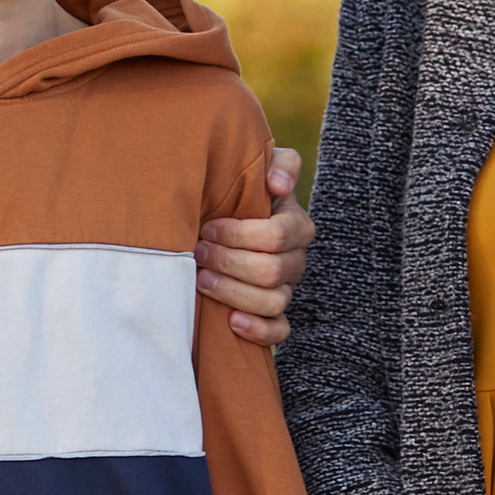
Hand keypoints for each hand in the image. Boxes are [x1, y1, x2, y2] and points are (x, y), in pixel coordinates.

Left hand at [197, 148, 314, 346]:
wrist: (225, 218)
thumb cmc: (240, 190)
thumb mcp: (261, 165)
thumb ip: (280, 164)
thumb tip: (277, 185)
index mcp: (296, 225)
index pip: (277, 236)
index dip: (239, 235)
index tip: (207, 227)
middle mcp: (296, 259)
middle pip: (272, 271)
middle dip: (228, 262)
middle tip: (198, 252)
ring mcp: (287, 288)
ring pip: (273, 302)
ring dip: (233, 293)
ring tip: (201, 281)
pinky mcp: (274, 313)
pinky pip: (279, 331)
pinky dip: (258, 330)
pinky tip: (231, 322)